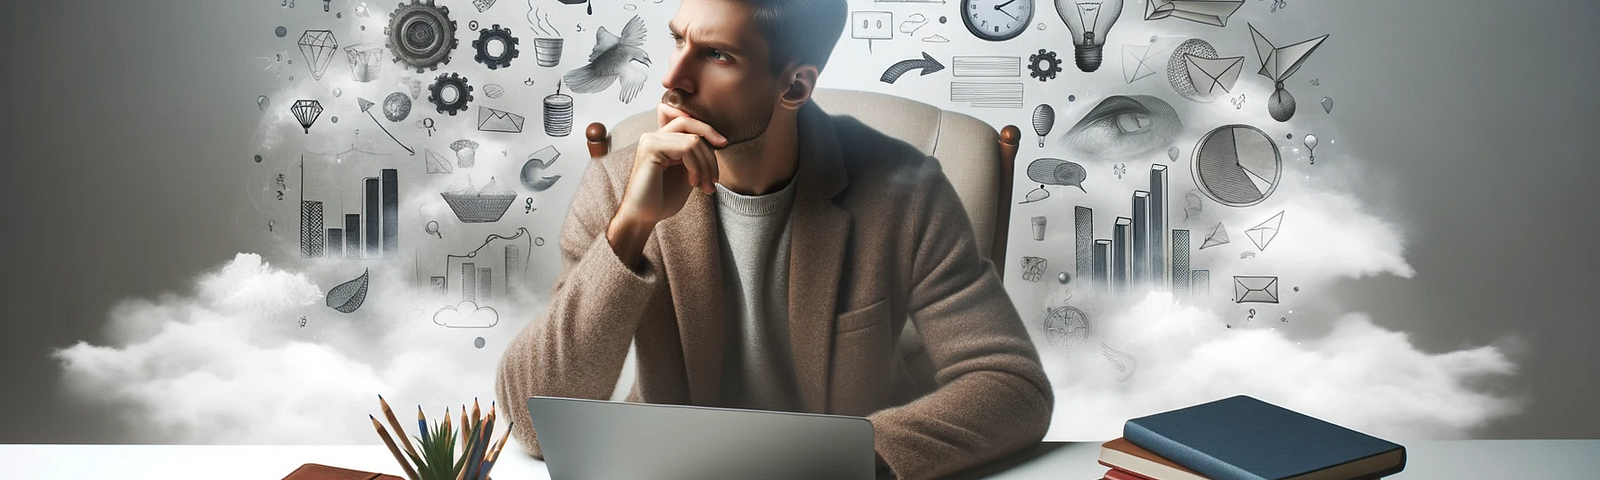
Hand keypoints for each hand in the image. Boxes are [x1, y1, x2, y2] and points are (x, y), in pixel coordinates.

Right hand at [606, 103, 728, 266]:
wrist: (644, 217)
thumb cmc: (664, 199)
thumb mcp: (688, 172)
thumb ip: (697, 155)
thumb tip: (718, 140)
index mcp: (662, 139)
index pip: (688, 122)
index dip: (707, 129)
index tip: (723, 144)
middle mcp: (654, 135)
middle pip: (690, 123)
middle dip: (710, 147)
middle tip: (716, 176)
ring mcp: (651, 139)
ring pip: (693, 140)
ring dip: (705, 165)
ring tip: (705, 186)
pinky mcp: (650, 147)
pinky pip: (686, 147)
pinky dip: (696, 166)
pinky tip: (693, 183)